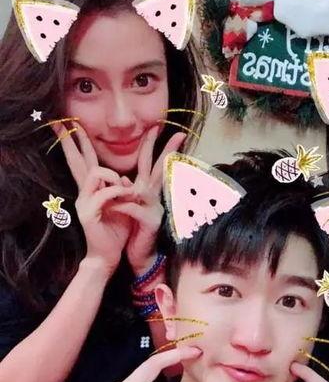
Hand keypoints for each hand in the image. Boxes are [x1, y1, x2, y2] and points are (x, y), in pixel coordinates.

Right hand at [53, 121, 133, 272]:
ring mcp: (84, 201)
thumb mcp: (123, 206)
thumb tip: (128, 180)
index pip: (85, 160)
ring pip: (95, 172)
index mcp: (92, 190)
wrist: (108, 256)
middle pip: (77, 160)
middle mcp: (84, 192)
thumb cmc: (117, 231)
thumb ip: (124, 191)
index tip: (73, 124)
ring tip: (127, 191)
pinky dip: (118, 192)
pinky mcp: (88, 213)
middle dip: (74, 140)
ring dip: (114, 177)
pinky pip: (104, 193)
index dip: (81, 142)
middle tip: (66, 123)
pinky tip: (127, 199)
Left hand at [111, 126, 184, 275]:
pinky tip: (112, 207)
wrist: (140, 255)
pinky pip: (132, 208)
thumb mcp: (129, 206)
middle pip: (158, 167)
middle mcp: (154, 196)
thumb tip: (124, 179)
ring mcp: (154, 208)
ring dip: (122, 188)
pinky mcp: (150, 221)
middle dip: (163, 148)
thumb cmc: (133, 230)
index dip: (154, 145)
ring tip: (110, 190)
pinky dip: (121, 206)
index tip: (157, 126)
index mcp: (147, 190)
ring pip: (140, 188)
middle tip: (166, 130)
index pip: (152, 163)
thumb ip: (128, 191)